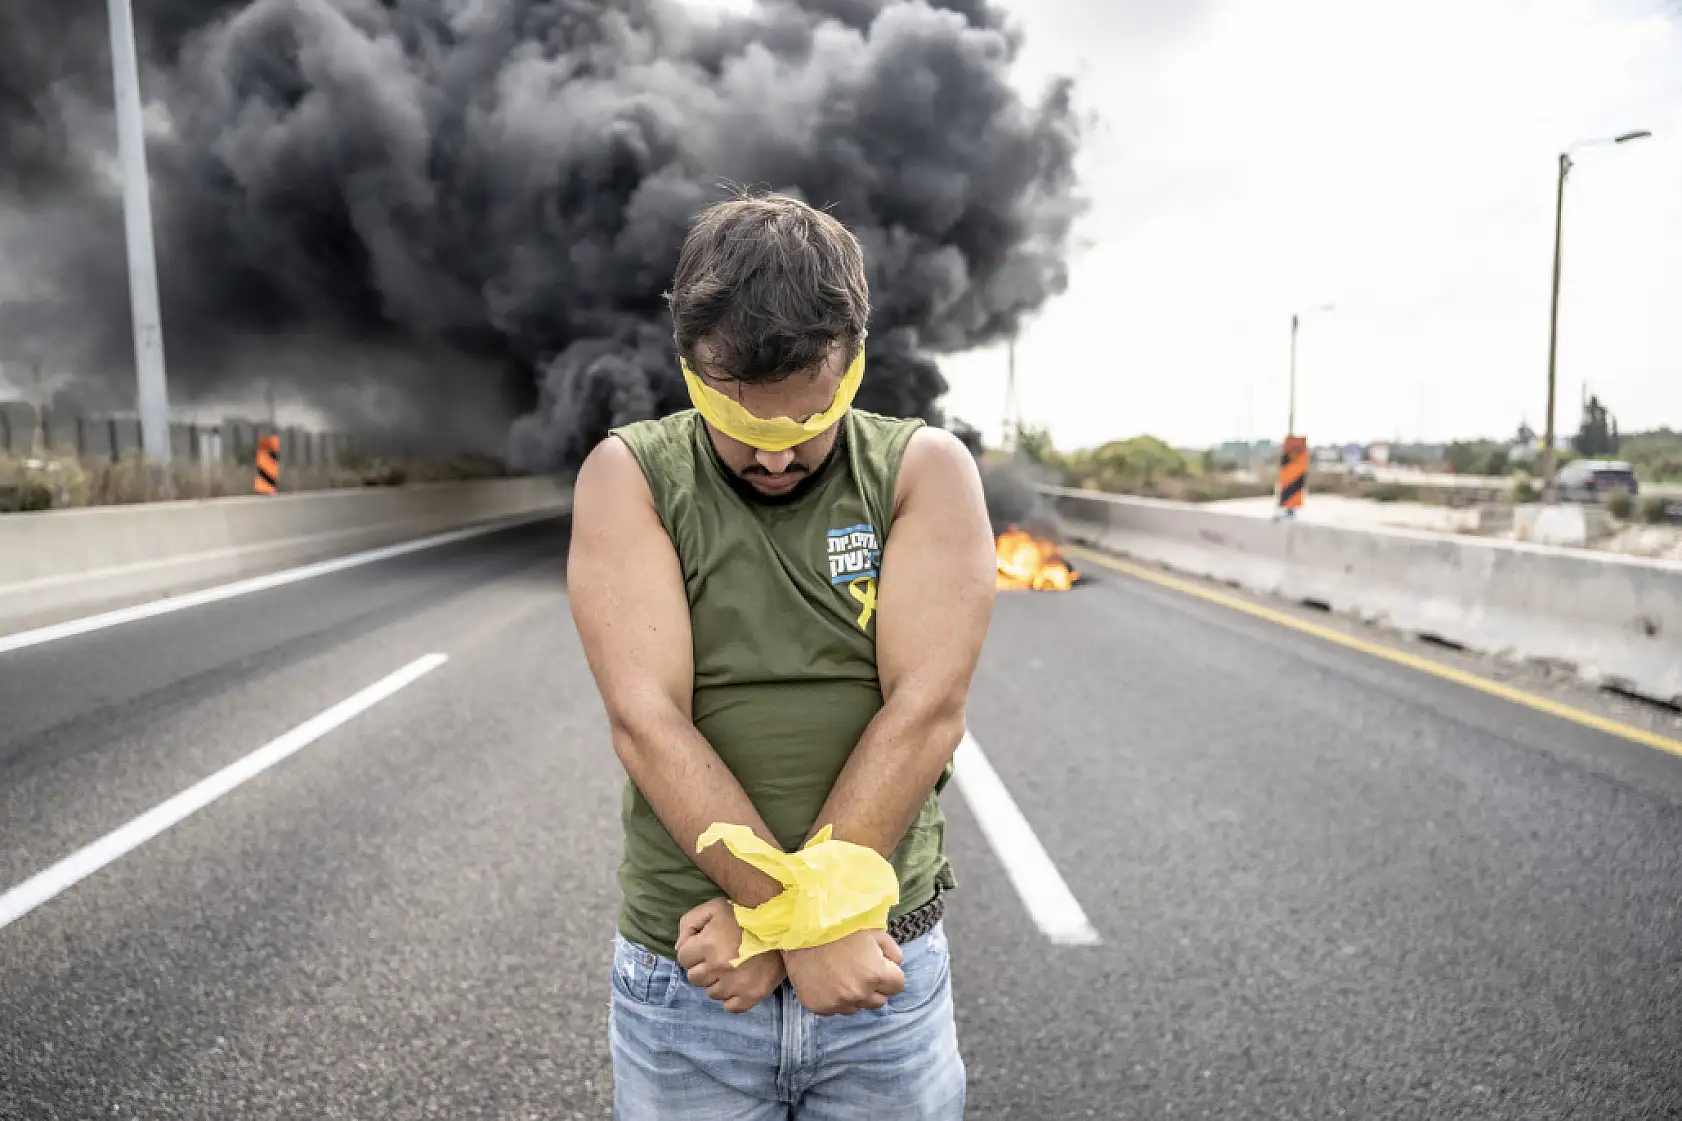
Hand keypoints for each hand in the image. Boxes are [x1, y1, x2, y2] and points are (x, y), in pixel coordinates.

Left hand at [675, 898, 786, 1013]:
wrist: (784, 924)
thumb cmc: (746, 913)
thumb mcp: (714, 907)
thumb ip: (689, 923)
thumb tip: (680, 948)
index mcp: (708, 945)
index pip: (682, 958)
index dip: (692, 950)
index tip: (705, 944)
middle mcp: (720, 968)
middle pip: (694, 978)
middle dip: (702, 967)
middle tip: (719, 955)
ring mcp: (736, 984)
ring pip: (711, 993)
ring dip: (717, 982)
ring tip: (732, 966)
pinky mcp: (753, 995)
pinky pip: (730, 1006)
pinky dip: (731, 997)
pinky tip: (739, 981)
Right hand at [783, 929, 904, 1016]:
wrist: (802, 930)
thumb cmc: (840, 927)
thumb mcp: (874, 931)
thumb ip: (892, 952)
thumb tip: (895, 966)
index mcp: (876, 974)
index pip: (898, 986)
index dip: (890, 974)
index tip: (880, 966)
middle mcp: (859, 993)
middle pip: (879, 1001)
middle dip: (875, 988)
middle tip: (861, 970)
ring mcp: (838, 1002)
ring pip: (857, 1007)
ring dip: (855, 995)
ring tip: (842, 975)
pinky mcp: (819, 1007)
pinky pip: (835, 1009)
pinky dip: (835, 999)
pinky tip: (828, 981)